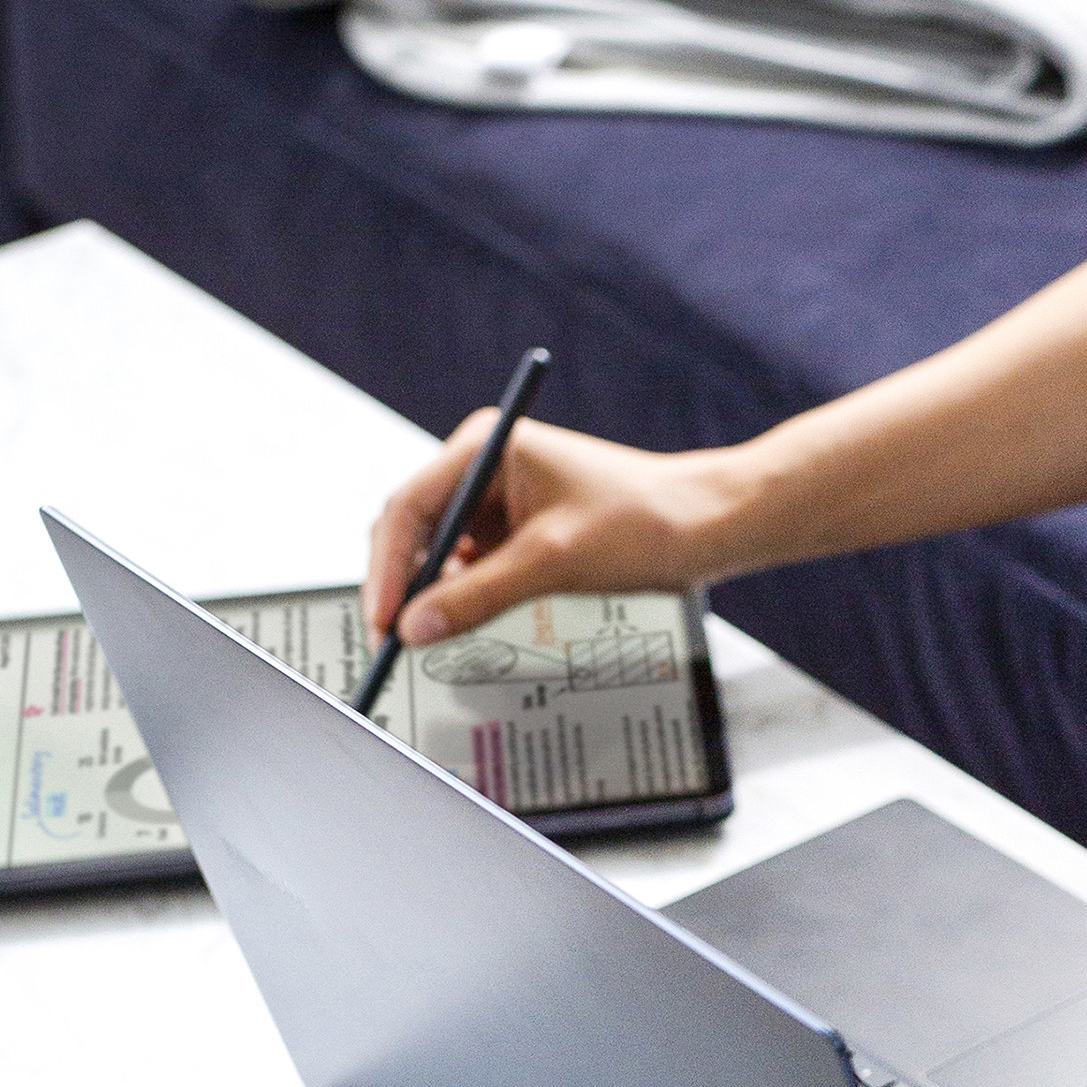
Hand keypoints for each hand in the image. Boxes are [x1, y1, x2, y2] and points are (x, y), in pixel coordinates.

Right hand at [365, 415, 743, 644]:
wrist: (702, 528)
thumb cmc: (643, 521)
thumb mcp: (552, 561)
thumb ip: (477, 595)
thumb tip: (416, 628)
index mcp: (487, 446)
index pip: (411, 507)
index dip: (388, 567)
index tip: (384, 618)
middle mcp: (485, 466)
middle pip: (416, 528)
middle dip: (403, 583)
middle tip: (395, 640)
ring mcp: (500, 498)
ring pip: (441, 551)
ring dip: (432, 592)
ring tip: (427, 637)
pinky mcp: (519, 529)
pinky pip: (473, 566)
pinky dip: (462, 595)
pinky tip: (462, 621)